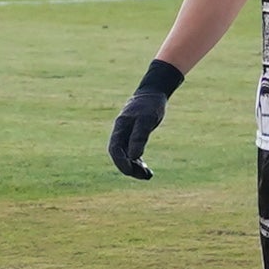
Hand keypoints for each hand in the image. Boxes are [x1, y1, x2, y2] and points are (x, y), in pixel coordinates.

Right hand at [107, 59, 183, 179]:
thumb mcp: (147, 120)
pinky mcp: (133, 136)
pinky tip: (146, 169)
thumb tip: (133, 157)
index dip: (120, 162)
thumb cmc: (150, 105)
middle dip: (129, 168)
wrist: (153, 93)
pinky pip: (132, 153)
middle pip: (119, 155)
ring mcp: (126, 135)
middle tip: (145, 176)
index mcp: (120, 127)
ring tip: (148, 175)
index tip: (130, 172)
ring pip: (125, 156)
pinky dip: (138, 162)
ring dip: (134, 167)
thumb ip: (139, 137)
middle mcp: (120, 132)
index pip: (114, 149)